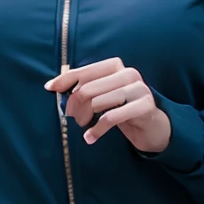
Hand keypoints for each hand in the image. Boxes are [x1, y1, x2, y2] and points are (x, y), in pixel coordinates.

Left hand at [45, 58, 171, 154]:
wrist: (153, 127)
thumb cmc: (123, 109)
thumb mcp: (103, 95)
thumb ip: (85, 87)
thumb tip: (53, 85)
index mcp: (116, 66)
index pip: (85, 71)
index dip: (65, 80)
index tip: (50, 89)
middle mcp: (128, 74)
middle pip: (88, 88)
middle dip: (75, 106)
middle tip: (73, 119)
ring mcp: (139, 89)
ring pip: (97, 102)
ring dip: (85, 119)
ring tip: (84, 127)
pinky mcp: (144, 106)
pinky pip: (111, 117)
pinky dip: (97, 130)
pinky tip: (90, 137)